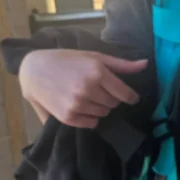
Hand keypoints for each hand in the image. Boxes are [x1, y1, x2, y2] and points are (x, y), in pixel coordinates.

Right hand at [18, 49, 147, 127]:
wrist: (34, 70)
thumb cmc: (67, 60)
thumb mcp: (94, 56)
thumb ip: (121, 64)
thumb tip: (145, 64)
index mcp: (97, 72)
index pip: (125, 93)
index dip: (131, 97)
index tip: (131, 97)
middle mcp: (88, 89)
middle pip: (114, 103)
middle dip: (111, 98)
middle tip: (99, 89)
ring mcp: (77, 104)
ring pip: (104, 113)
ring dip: (101, 107)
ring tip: (88, 95)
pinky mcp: (68, 117)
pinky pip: (91, 123)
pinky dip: (91, 117)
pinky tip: (82, 105)